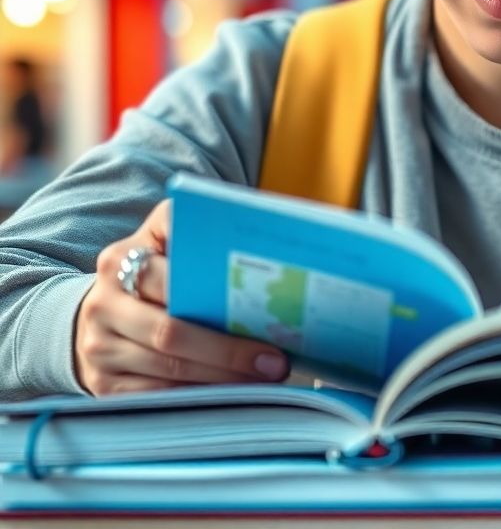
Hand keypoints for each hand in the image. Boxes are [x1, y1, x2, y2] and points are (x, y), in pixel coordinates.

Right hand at [74, 199, 289, 394]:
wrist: (100, 309)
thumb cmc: (153, 270)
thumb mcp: (164, 237)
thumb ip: (193, 231)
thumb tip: (253, 243)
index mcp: (119, 260)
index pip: (167, 279)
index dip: (213, 295)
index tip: (260, 309)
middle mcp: (102, 304)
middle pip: (169, 332)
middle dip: (227, 350)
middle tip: (274, 360)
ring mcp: (99, 348)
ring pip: (168, 369)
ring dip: (221, 378)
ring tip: (264, 376)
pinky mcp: (103, 383)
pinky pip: (157, 396)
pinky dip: (199, 395)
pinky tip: (233, 392)